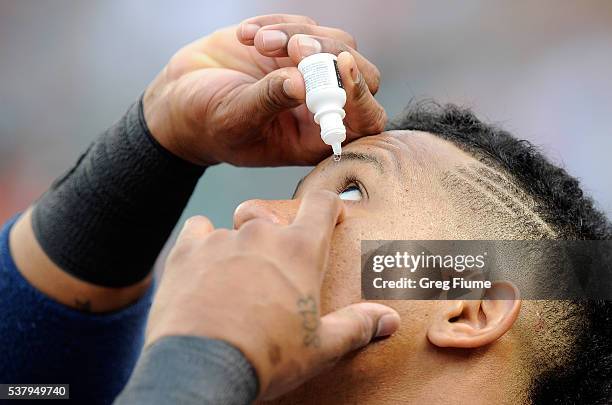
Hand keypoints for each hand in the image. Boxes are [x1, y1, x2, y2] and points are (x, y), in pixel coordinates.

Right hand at [143, 14, 386, 165]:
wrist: (181, 99)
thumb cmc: (208, 123)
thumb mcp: (234, 118)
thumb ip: (269, 100)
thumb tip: (303, 83)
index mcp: (314, 138)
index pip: (363, 120)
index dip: (362, 95)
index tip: (340, 66)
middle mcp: (320, 106)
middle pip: (361, 74)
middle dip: (331, 55)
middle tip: (294, 49)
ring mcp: (310, 74)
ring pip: (336, 44)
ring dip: (298, 36)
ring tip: (258, 43)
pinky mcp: (293, 46)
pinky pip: (304, 25)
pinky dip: (277, 25)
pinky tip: (246, 36)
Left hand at [145, 191, 399, 398]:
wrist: (203, 366)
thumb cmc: (266, 356)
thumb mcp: (320, 347)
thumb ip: (357, 326)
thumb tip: (388, 319)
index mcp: (300, 251)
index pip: (322, 205)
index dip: (329, 204)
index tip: (330, 212)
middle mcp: (262, 235)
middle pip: (274, 217)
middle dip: (276, 234)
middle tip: (273, 268)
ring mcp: (223, 238)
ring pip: (236, 228)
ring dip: (239, 247)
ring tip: (235, 282)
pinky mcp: (188, 250)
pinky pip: (197, 229)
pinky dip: (202, 244)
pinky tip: (203, 268)